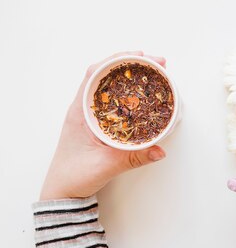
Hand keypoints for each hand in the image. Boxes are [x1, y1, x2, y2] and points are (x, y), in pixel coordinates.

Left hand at [40, 52, 167, 200]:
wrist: (63, 192)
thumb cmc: (75, 176)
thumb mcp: (106, 166)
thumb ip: (134, 158)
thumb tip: (159, 150)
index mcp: (80, 111)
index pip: (95, 73)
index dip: (118, 60)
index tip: (141, 56)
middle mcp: (85, 108)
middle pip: (107, 74)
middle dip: (133, 64)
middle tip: (158, 63)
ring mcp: (92, 115)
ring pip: (112, 86)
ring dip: (133, 76)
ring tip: (156, 72)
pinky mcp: (100, 124)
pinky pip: (116, 99)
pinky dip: (131, 91)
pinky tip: (145, 93)